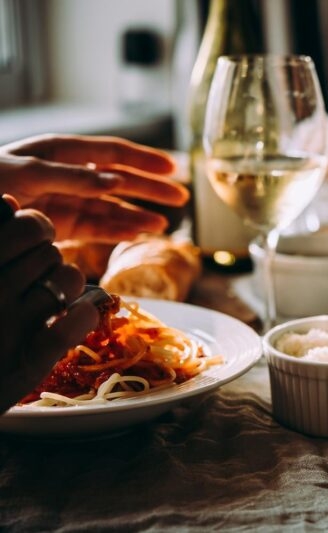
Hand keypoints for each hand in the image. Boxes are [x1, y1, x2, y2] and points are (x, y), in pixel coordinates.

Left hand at [0, 134, 188, 242]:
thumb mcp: (25, 173)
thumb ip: (72, 176)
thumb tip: (115, 180)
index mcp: (61, 152)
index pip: (112, 153)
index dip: (144, 160)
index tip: (172, 168)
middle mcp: (69, 175)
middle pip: (120, 181)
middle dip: (151, 189)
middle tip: (181, 198)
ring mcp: (66, 201)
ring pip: (113, 207)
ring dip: (139, 215)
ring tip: (163, 225)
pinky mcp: (62, 226)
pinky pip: (97, 229)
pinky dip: (118, 232)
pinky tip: (139, 234)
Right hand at [0, 195, 98, 411]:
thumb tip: (9, 202)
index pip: (28, 226)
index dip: (38, 228)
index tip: (31, 239)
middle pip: (52, 252)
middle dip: (48, 258)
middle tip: (33, 275)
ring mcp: (10, 326)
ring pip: (70, 279)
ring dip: (66, 286)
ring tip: (47, 298)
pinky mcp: (31, 360)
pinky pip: (79, 319)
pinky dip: (83, 315)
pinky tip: (70, 318)